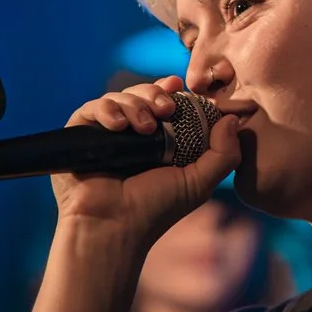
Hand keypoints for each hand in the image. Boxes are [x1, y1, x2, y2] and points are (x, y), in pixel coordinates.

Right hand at [50, 76, 242, 242]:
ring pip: (119, 97)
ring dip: (135, 103)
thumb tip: (232, 118)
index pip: (163, 102)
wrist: (113, 226)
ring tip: (145, 126)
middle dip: (155, 93)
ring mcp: (104, 134)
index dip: (171, 90)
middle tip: (166, 107)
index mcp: (158, 140)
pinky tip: (118, 126)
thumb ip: (223, 154)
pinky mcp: (79, 135)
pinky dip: (107, 110)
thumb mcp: (199, 182)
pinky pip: (92, 108)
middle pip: (141, 93)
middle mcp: (131, 134)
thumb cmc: (155, 209)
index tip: (179, 86)